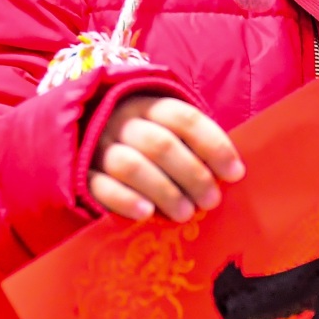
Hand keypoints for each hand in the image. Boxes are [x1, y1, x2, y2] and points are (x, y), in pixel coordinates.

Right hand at [89, 95, 244, 221]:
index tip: (235, 173)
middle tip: (211, 201)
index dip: (214, 146)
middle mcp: (123, 122)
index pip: (185, 119)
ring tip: (185, 213)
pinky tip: (147, 213)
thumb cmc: (144, 141)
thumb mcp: (166, 130)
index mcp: (150, 106)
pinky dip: (125, 200)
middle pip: (161, 145)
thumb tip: (231, 172)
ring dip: (164, 191)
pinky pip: (101, 186)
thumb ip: (193, 144)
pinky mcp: (83, 173)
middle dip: (192, 175)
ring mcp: (99, 146)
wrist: (86, 137)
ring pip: (131, 166)